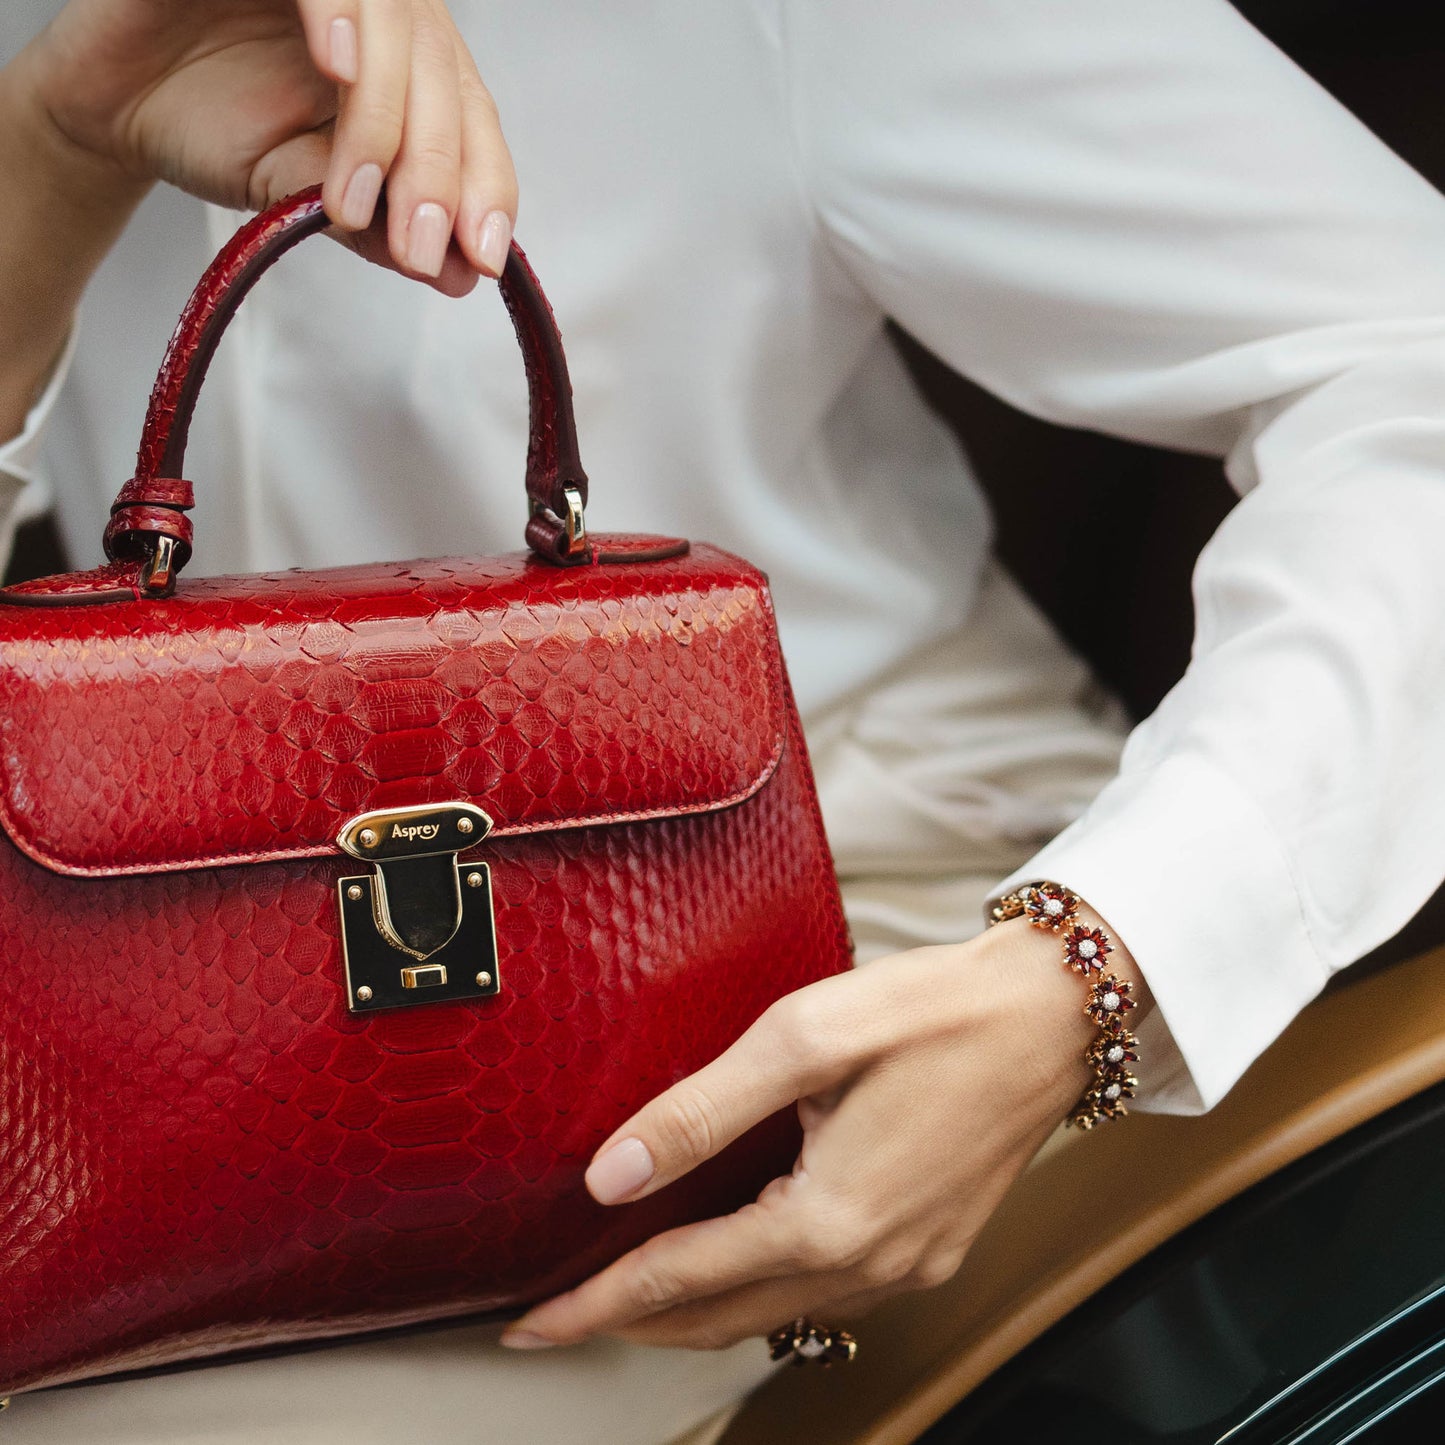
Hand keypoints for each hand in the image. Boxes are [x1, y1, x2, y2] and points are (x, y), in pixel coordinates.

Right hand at [18, 0, 514, 293]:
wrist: (111, 104)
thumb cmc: (213, 129)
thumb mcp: (305, 193)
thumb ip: (381, 225)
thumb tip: (458, 274)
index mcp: (405, 67)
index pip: (472, 117)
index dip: (486, 186)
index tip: (480, 258)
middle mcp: (379, 13)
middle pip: (442, 75)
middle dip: (435, 173)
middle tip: (416, 246)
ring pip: (396, 22)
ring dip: (384, 117)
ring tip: (351, 197)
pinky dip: (338, 14)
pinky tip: (338, 71)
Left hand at [502, 918, 1149, 1350]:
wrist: (1050, 1014)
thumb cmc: (935, 1012)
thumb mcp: (802, 1039)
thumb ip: (700, 1113)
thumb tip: (614, 1174)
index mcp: (832, 1218)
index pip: (680, 1280)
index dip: (597, 1304)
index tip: (536, 1322)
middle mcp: (872, 1262)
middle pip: (721, 1320)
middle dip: (631, 1325)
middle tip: (560, 1320)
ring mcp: (909, 1264)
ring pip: (774, 1317)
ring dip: (694, 1314)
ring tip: (630, 1294)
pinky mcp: (932, 1248)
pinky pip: (825, 1299)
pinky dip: (761, 1293)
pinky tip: (737, 1264)